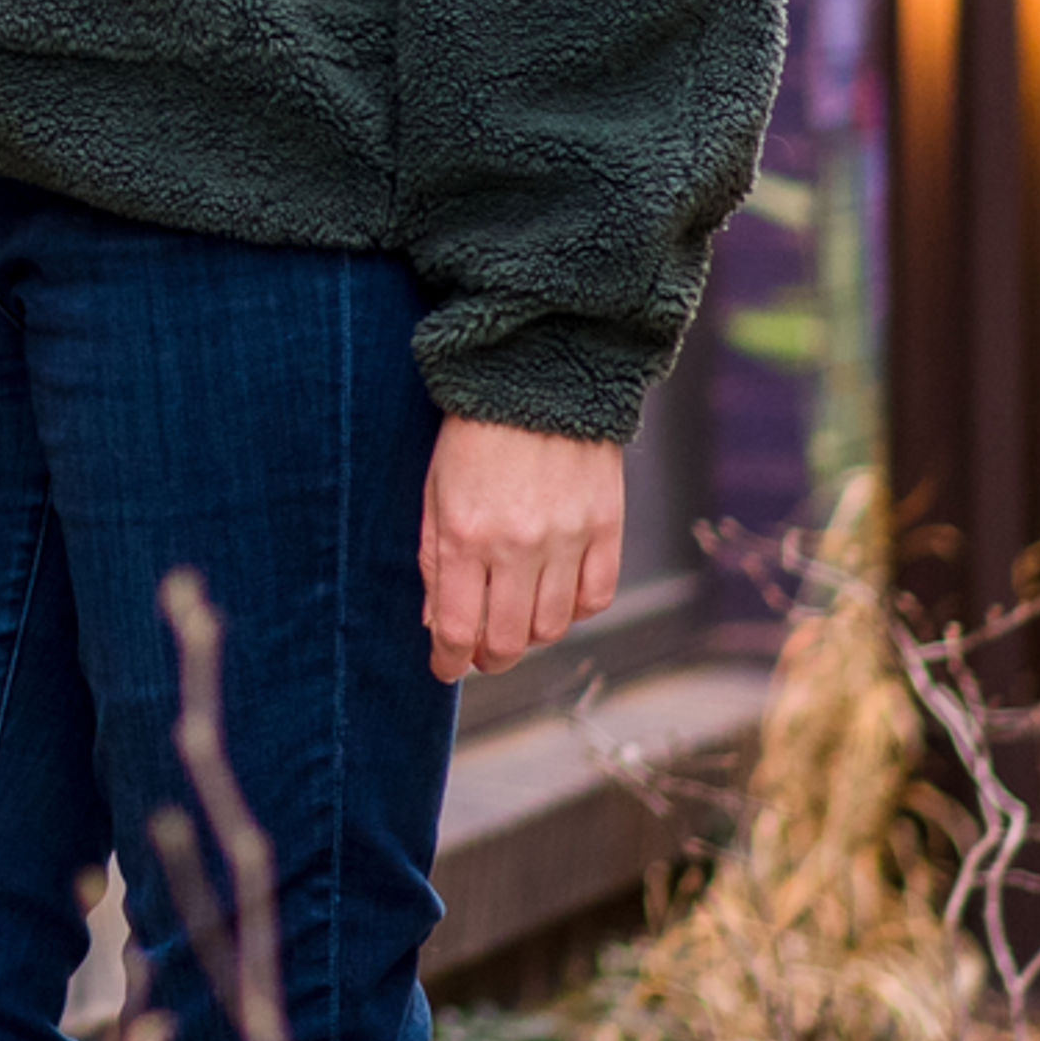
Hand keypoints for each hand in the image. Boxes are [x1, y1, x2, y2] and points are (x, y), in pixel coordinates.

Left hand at [421, 414, 625, 680]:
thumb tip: (437, 625)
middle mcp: (517, 545)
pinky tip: (556, 593)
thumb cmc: (474, 429)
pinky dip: (575, 608)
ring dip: (529, 635)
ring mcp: (566, 538)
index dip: (448, 662)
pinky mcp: (605, 526)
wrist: (539, 371)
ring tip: (515, 618)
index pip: (457, 629)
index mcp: (463, 534)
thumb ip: (433, 560)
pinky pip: (595, 598)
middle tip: (480, 652)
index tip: (444, 669)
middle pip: (507, 640)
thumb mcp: (434, 489)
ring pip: (552, 627)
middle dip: (487, 657)